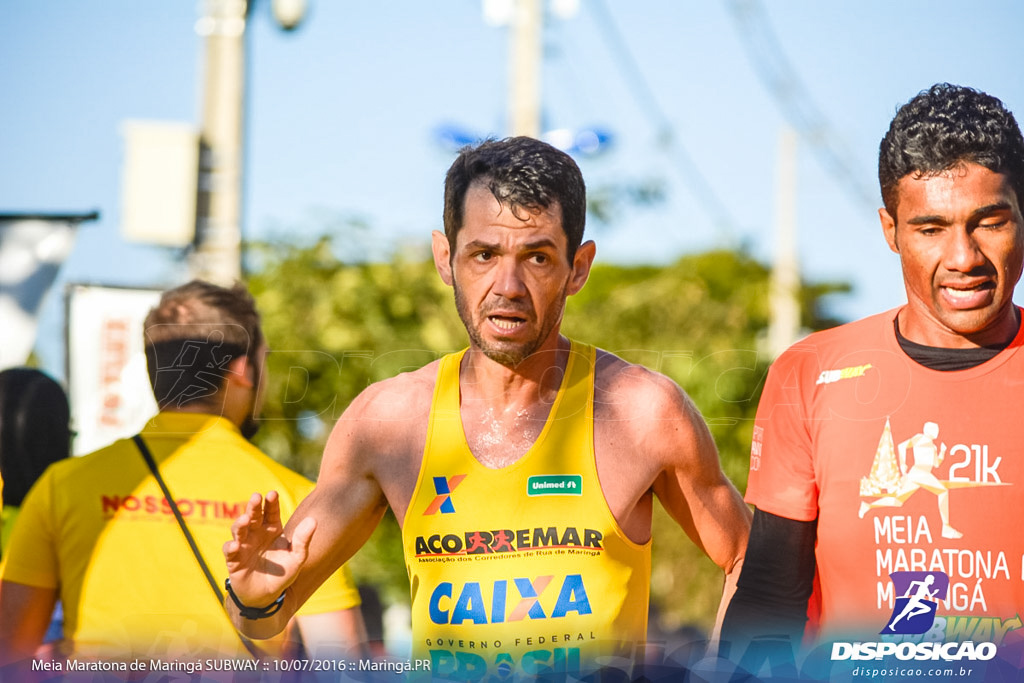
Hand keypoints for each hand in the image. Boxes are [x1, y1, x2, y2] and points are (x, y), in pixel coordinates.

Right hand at [222, 491, 314, 607]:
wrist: (267, 596)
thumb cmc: (283, 573)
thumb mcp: (297, 557)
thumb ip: (304, 539)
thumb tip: (313, 520)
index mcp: (272, 529)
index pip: (271, 511)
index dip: (271, 502)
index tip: (272, 494)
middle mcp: (256, 534)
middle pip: (253, 516)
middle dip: (254, 506)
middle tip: (256, 497)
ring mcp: (244, 546)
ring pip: (238, 530)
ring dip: (240, 524)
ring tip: (245, 519)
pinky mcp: (234, 560)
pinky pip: (230, 551)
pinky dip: (230, 547)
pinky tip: (234, 546)